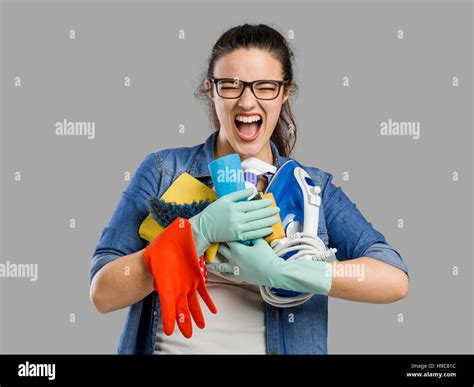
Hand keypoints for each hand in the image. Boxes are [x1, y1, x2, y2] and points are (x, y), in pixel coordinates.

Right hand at [144, 217, 216, 337]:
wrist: (166, 244)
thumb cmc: (159, 247)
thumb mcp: (157, 247)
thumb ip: (161, 250)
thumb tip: (170, 237)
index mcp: (167, 283)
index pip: (166, 304)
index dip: (169, 316)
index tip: (170, 330)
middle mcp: (177, 286)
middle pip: (181, 308)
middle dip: (185, 321)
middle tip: (189, 334)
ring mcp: (187, 283)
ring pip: (192, 303)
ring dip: (197, 315)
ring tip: (201, 327)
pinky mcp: (196, 278)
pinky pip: (203, 292)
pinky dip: (208, 302)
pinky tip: (213, 310)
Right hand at [189, 188, 279, 254]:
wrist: (204, 228)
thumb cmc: (214, 211)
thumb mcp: (225, 199)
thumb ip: (239, 194)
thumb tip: (252, 190)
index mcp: (235, 208)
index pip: (253, 205)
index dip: (264, 203)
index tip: (271, 201)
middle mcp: (238, 218)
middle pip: (257, 215)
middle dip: (269, 212)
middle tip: (278, 209)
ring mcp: (238, 229)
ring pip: (257, 225)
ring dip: (268, 222)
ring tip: (276, 218)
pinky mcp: (238, 237)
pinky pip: (253, 235)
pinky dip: (262, 232)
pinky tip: (269, 229)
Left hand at [209, 238, 331, 294]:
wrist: (273, 272)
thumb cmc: (267, 257)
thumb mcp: (260, 243)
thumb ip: (253, 235)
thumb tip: (250, 225)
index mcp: (238, 249)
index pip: (227, 239)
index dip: (223, 234)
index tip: (219, 230)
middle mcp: (233, 258)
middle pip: (221, 250)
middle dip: (216, 245)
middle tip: (211, 241)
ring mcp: (234, 268)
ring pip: (220, 265)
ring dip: (213, 262)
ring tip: (206, 260)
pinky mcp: (238, 276)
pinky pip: (227, 275)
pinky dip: (221, 272)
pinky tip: (218, 271)